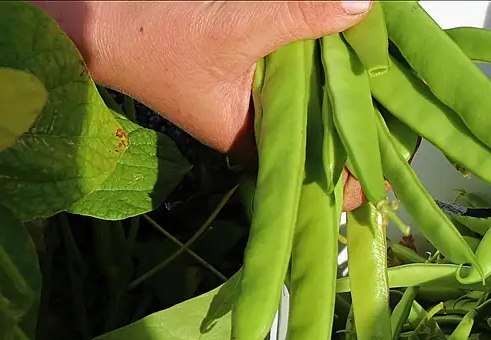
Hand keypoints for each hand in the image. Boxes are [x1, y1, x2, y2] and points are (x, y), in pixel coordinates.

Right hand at [32, 0, 376, 208]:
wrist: (87, 12)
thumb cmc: (144, 34)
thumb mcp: (235, 26)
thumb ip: (300, 15)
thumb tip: (361, 6)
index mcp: (249, 138)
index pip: (316, 167)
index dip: (355, 172)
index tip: (391, 172)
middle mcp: (252, 122)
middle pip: (323, 128)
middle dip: (360, 120)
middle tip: (403, 113)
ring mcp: (248, 93)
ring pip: (310, 95)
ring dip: (342, 81)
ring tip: (383, 73)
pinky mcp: (243, 64)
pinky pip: (293, 67)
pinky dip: (317, 54)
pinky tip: (344, 40)